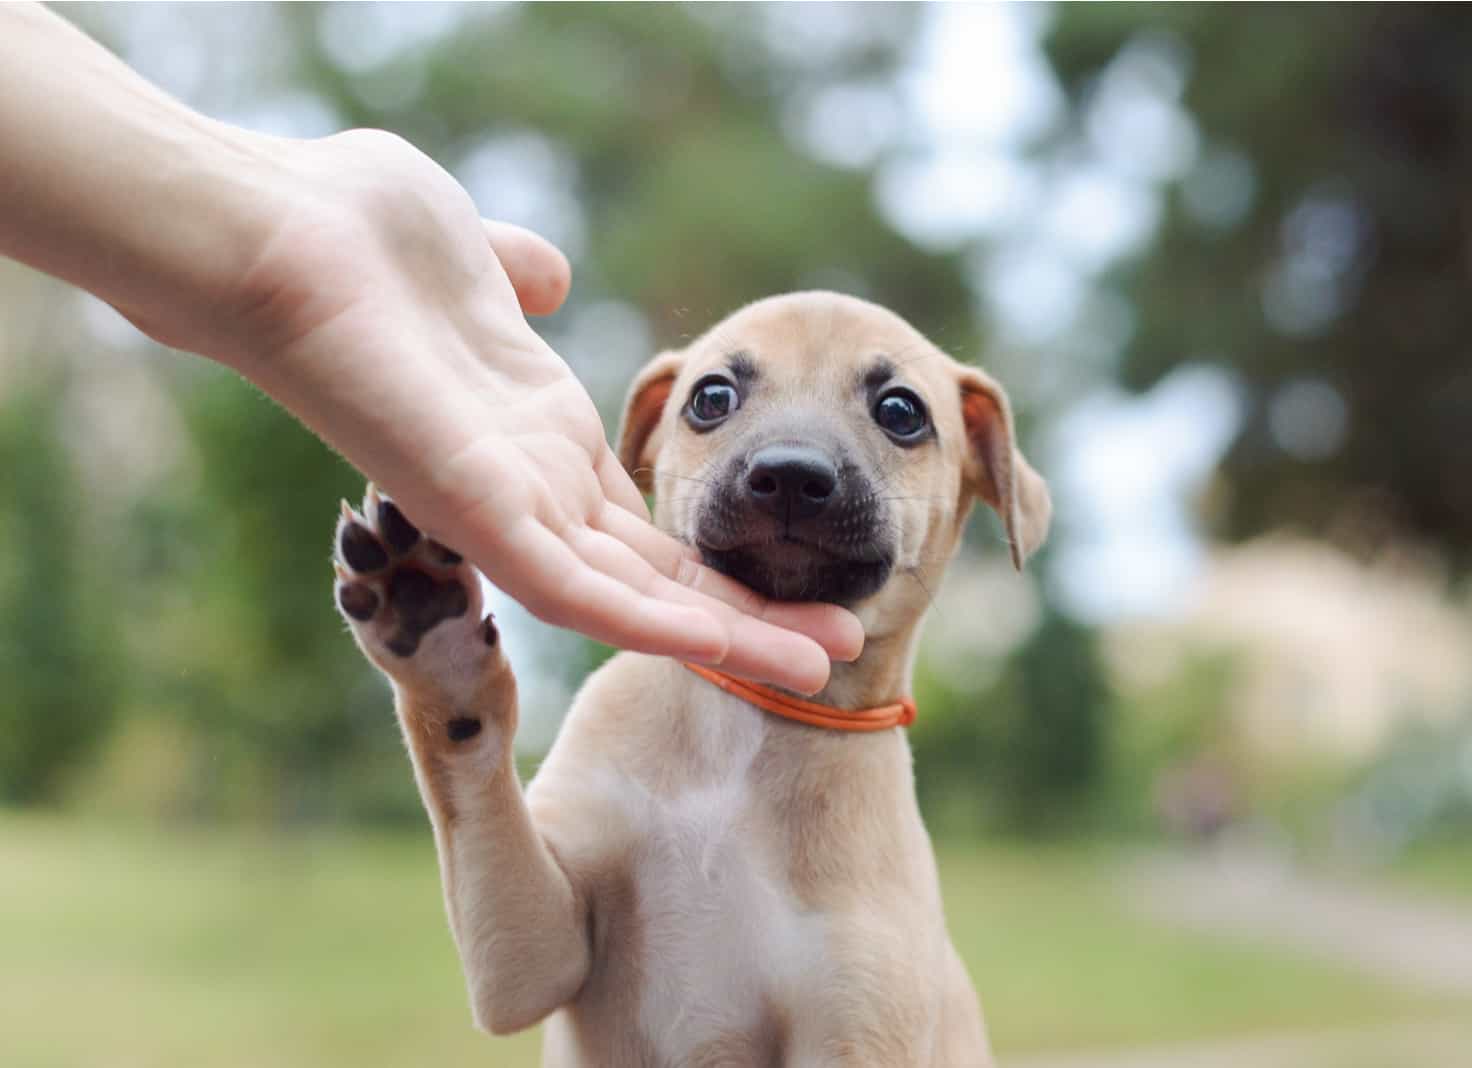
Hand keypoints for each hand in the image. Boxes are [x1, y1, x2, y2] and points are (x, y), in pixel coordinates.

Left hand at [201, 130, 861, 692]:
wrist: (271, 230)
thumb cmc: (357, 233)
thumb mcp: (472, 254)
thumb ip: (515, 275)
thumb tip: (548, 273)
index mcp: (536, 444)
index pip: (643, 530)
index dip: (719, 563)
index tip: (800, 584)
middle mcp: (527, 492)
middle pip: (659, 578)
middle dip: (751, 618)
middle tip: (845, 651)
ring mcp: (501, 511)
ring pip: (634, 601)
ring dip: (731, 638)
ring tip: (829, 664)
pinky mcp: (475, 516)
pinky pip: (575, 590)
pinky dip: (652, 623)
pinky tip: (723, 647)